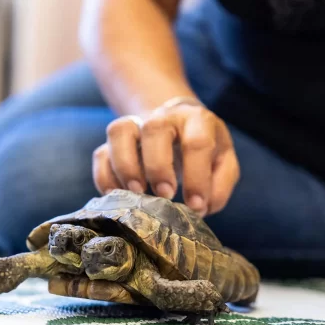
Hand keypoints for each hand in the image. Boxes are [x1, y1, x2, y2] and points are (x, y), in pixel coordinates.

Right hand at [92, 99, 239, 216]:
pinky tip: (119, 196)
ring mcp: (135, 125)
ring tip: (137, 193)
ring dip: (125, 166)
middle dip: (158, 166)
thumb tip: (202, 207)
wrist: (179, 124)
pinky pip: (101, 153)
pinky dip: (105, 177)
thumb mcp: (223, 162)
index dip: (196, 177)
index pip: (197, 142)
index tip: (196, 206)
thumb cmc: (204, 149)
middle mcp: (164, 117)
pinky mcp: (115, 142)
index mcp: (197, 120)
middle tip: (166, 196)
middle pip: (154, 129)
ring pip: (120, 132)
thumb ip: (220, 185)